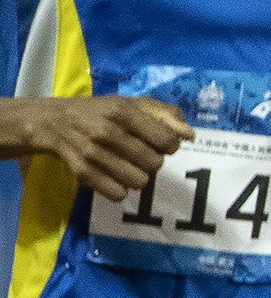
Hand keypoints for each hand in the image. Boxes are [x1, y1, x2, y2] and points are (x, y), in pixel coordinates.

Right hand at [11, 95, 190, 200]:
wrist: (53, 122)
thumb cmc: (101, 112)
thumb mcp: (131, 104)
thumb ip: (165, 114)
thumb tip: (189, 135)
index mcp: (123, 112)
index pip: (168, 140)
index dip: (170, 145)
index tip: (160, 143)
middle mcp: (108, 132)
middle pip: (156, 163)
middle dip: (154, 161)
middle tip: (141, 154)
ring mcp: (93, 154)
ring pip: (140, 181)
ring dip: (139, 176)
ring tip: (129, 166)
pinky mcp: (82, 173)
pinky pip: (118, 194)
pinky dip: (120, 189)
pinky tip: (114, 176)